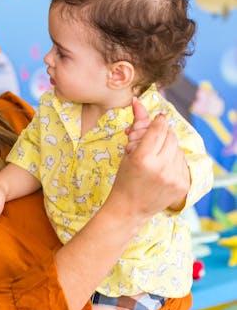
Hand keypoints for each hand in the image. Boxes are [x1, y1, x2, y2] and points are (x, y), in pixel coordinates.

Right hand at [112, 103, 190, 220]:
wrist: (130, 208)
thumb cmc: (125, 179)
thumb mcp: (128, 151)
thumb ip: (137, 125)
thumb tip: (137, 101)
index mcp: (143, 158)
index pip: (158, 128)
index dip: (158, 121)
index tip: (157, 120)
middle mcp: (161, 168)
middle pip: (170, 136)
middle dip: (162, 135)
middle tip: (152, 142)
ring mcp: (173, 178)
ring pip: (178, 148)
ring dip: (169, 148)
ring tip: (156, 159)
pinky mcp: (183, 185)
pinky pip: (183, 162)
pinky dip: (174, 161)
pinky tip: (163, 169)